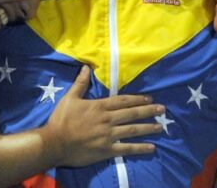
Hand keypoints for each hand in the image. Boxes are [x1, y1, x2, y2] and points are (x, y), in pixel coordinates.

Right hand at [42, 65, 163, 166]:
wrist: (54, 143)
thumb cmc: (61, 120)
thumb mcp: (69, 98)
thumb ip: (80, 83)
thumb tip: (86, 67)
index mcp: (100, 107)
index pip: (123, 101)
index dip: (138, 99)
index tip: (150, 98)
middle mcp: (108, 120)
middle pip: (132, 114)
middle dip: (149, 111)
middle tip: (162, 109)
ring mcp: (109, 136)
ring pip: (133, 130)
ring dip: (148, 127)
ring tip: (160, 126)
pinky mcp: (107, 150)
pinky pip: (127, 149)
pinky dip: (140, 148)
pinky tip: (151, 147)